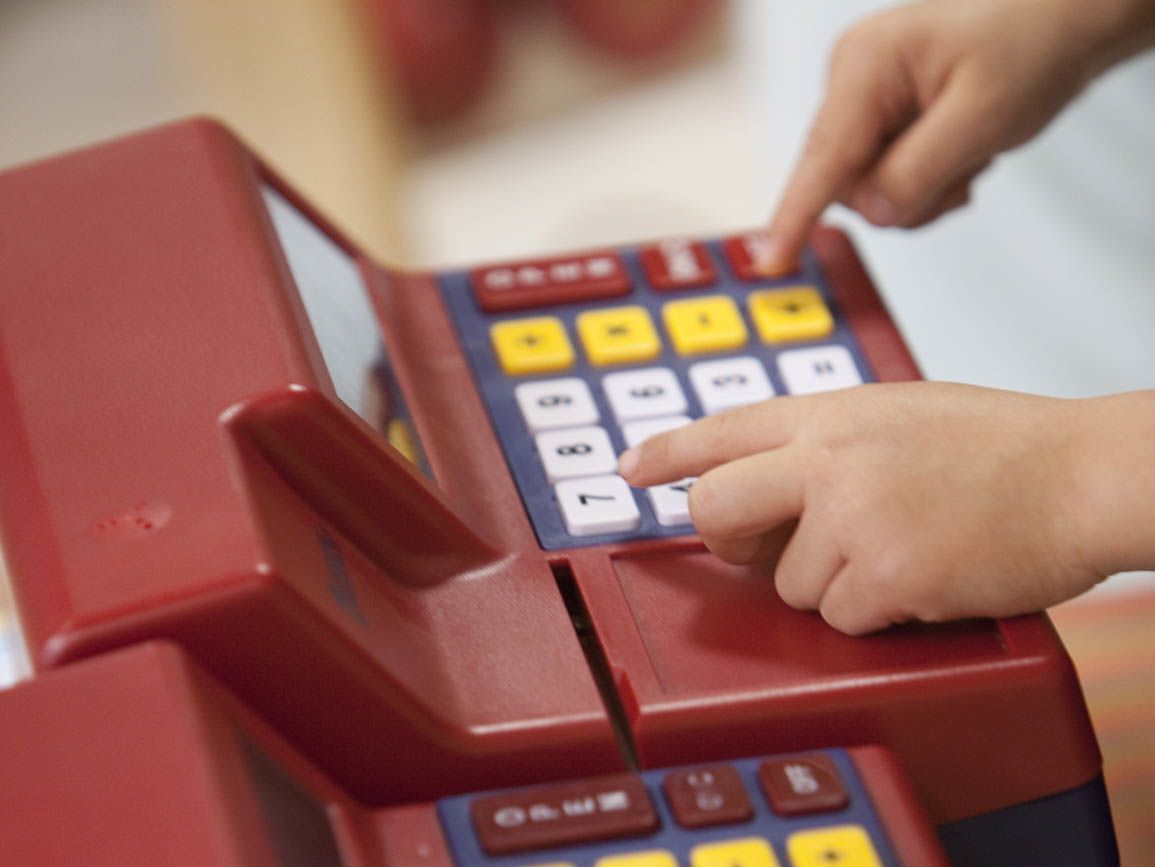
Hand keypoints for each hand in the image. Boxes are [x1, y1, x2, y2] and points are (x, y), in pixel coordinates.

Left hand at [618, 382, 1112, 633]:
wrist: (1082, 475)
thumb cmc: (1001, 449)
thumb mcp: (897, 414)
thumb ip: (826, 441)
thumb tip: (770, 482)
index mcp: (829, 414)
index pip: (721, 428)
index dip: (666, 451)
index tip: (630, 469)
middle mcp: (826, 459)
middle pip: (716, 509)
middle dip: (729, 541)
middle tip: (761, 547)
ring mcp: (852, 515)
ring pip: (785, 583)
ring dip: (832, 585)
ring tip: (898, 551)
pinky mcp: (883, 575)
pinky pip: (837, 617)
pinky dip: (873, 614)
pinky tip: (918, 579)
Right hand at [762, 0, 1154, 270]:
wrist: (1061, 23)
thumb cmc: (1031, 42)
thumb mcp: (983, 115)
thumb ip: (919, 170)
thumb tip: (875, 211)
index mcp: (865, 65)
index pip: (822, 158)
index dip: (795, 215)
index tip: (772, 260)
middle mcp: (853, 82)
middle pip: (846, 183)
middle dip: (904, 193)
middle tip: (963, 169)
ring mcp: (864, 104)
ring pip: (868, 190)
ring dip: (922, 190)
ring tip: (968, 153)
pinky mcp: (880, 124)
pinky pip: (885, 183)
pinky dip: (926, 184)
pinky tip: (958, 156)